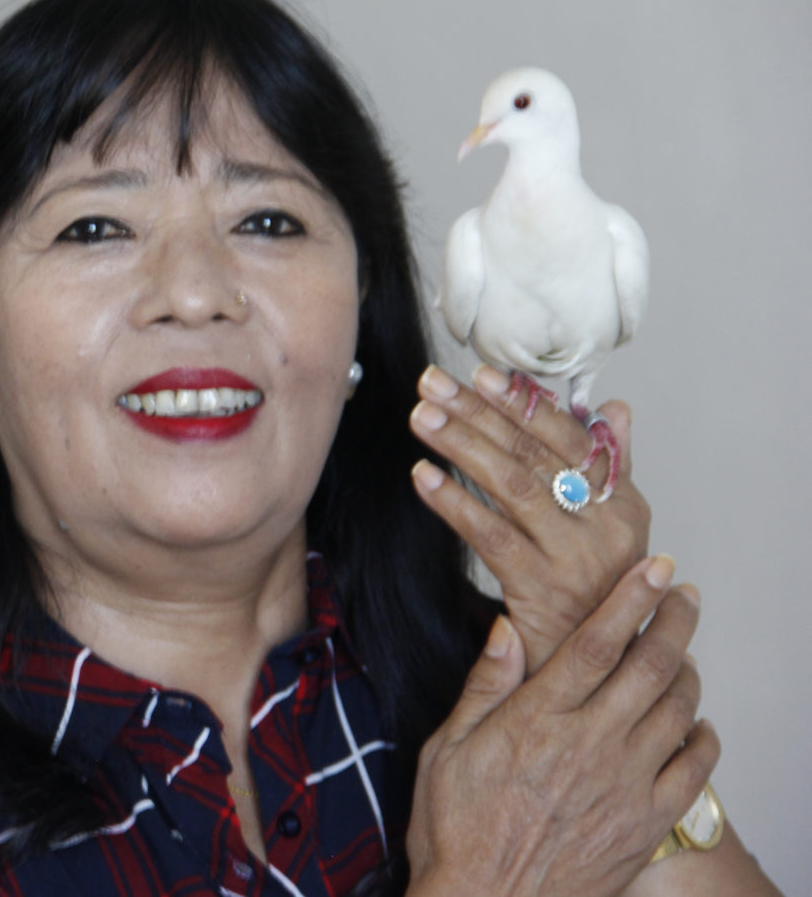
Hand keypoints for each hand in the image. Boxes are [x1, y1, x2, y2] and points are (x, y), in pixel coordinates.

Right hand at [406, 558, 716, 896]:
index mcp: (538, 719)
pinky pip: (694, 769)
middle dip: (674, 621)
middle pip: (650, 666)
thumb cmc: (456, 829)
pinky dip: (702, 736)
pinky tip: (693, 724)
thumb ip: (485, 686)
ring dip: (687, 672)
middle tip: (684, 594)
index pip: (597, 642)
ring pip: (678, 710)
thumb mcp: (446, 748)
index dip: (631, 599)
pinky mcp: (645, 823)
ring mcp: (625, 785)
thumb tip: (506, 629)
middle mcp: (590, 745)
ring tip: (683, 654)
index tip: (654, 569)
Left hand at [409, 363, 647, 672]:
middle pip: (534, 456)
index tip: (482, 374)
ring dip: (462, 446)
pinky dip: (454, 502)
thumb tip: (612, 407)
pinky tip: (422, 477)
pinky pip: (491, 536)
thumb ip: (613, 466)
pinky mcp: (541, 591)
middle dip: (478, 413)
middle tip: (433, 384)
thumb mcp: (616, 529)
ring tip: (422, 418)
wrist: (600, 673)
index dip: (524, 403)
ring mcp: (575, 560)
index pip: (571, 438)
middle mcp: (606, 528)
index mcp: (624, 504)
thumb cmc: (597, 595)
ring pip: (511, 488)